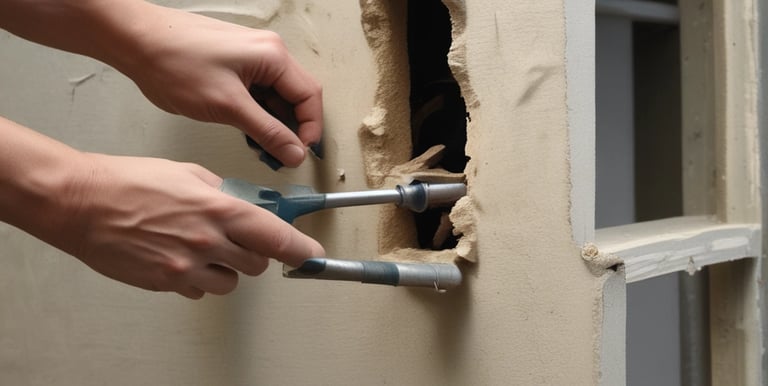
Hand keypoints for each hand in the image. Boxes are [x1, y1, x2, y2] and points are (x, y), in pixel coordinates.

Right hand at [61, 154, 324, 298]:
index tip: (312, 255)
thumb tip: (245, 204)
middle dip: (254, 253)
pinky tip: (179, 256)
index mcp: (218, 210)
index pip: (275, 237)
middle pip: (257, 265)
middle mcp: (207, 242)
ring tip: (203, 247)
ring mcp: (186, 267)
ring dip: (226, 269)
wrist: (82, 204)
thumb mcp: (188, 173)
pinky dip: (196, 278)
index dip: (300, 249)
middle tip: (238, 239)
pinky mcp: (165, 283)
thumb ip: (223, 192)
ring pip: (229, 283)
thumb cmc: (130, 182)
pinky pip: (197, 290)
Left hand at [117, 4, 322, 166]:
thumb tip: (294, 152)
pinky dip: (258, 113)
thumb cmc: (174, 62)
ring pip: (277, 96)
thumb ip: (267, 132)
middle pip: (296, 96)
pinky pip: (259, 91)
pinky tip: (246, 130)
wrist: (135, 40)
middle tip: (281, 155)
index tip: (300, 153)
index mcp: (273, 56)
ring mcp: (251, 56)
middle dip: (292, 128)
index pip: (309, 96)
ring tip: (260, 147)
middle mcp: (268, 52)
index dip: (310, 129)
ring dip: (274, 123)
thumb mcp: (228, 106)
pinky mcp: (235, 63)